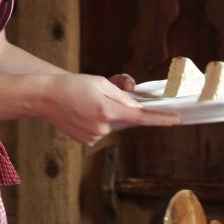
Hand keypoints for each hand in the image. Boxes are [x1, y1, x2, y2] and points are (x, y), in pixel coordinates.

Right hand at [39, 74, 179, 145]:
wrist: (46, 97)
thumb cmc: (73, 85)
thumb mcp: (100, 83)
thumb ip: (121, 96)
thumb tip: (137, 107)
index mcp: (108, 110)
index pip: (141, 118)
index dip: (161, 119)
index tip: (177, 119)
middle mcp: (103, 127)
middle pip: (126, 120)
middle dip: (123, 109)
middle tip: (106, 96)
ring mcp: (94, 136)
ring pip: (113, 125)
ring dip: (109, 115)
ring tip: (89, 103)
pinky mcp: (87, 141)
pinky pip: (102, 131)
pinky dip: (98, 121)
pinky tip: (84, 113)